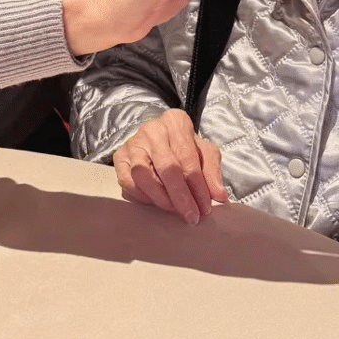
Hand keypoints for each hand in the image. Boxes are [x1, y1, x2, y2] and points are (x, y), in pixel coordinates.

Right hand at [114, 109, 227, 224]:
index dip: (198, 186)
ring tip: (174, 210)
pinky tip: (156, 202)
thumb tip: (219, 196)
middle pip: (167, 167)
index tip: (205, 208)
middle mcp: (152, 129)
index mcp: (176, 122)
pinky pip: (127, 181)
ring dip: (161, 198)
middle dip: (181, 196)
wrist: (158, 141)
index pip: (188, 158)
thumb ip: (212, 172)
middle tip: (191, 216)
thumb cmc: (184, 148)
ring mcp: (133, 142)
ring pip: (143, 175)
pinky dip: (142, 196)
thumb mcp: (204, 153)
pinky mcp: (119, 157)